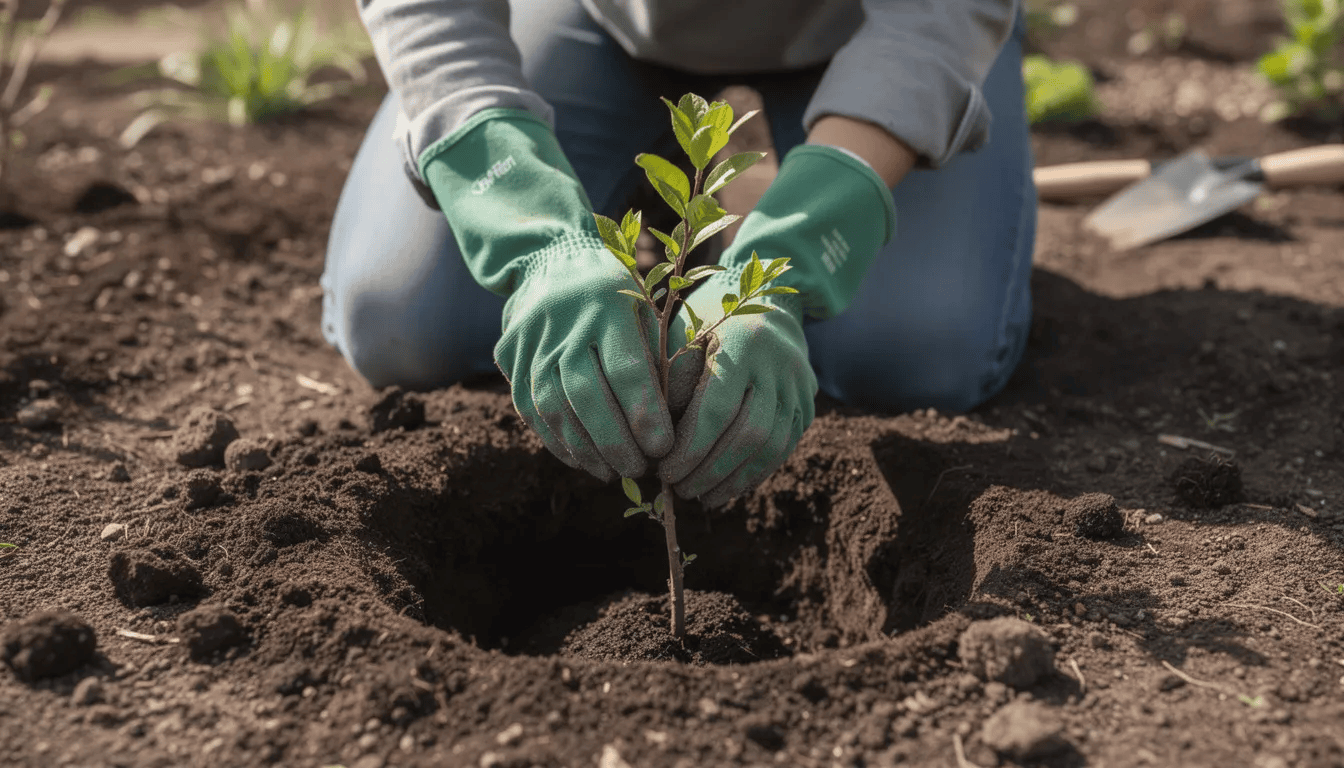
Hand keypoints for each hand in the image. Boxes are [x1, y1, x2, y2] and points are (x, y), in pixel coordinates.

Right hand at [495, 249, 672, 481]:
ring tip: (612, 472)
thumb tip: (678, 424)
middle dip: (614, 440)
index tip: (664, 448)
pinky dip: (556, 441)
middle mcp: (564, 321)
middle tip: (638, 471)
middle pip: (585, 393)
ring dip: (584, 449)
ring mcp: (531, 339)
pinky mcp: (508, 355)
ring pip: (552, 406)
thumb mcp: (649, 315)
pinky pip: (529, 408)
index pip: (626, 369)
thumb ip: (663, 361)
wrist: (552, 262)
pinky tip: (582, 460)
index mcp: (608, 305)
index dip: (645, 414)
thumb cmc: (618, 298)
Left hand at [658, 143, 896, 503]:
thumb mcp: (682, 334)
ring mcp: (798, 386)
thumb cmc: (707, 318)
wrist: (769, 299)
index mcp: (742, 342)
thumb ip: (671, 380)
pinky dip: (753, 474)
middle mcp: (778, 364)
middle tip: (677, 491)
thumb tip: (657, 442)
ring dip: (732, 479)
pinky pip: (783, 448)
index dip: (689, 448)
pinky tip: (725, 489)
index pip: (716, 409)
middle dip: (709, 469)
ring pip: (771, 446)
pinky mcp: (807, 404)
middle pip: (748, 433)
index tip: (662, 471)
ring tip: (699, 496)